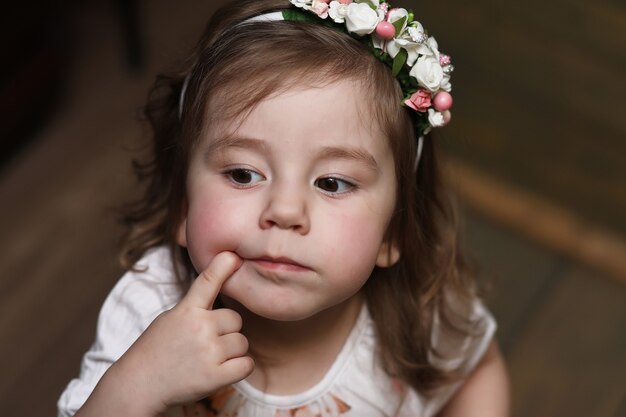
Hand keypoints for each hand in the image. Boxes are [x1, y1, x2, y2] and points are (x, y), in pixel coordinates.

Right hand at [110, 252, 253, 413]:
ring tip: (207, 359)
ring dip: (231, 352)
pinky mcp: (215, 376)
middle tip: (205, 344)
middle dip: (226, 332)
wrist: (139, 386)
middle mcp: (199, 327)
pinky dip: (239, 368)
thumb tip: (222, 284)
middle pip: (236, 320)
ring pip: (242, 343)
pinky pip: (246, 364)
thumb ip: (195, 306)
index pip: (207, 282)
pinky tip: (221, 371)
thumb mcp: (170, 319)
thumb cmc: (156, 350)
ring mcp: (208, 351)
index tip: (233, 256)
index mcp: (186, 310)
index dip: (222, 267)